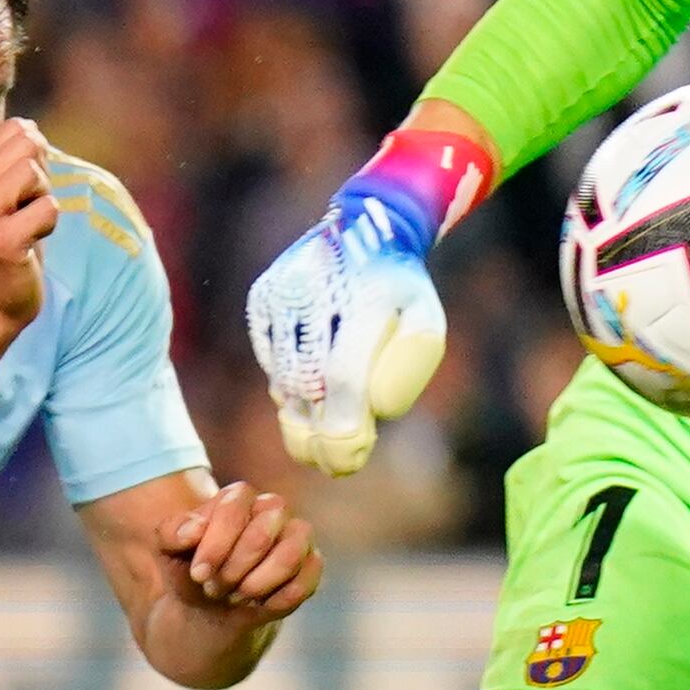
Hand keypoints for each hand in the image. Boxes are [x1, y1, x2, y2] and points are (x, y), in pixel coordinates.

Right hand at [0, 118, 57, 335]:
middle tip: (24, 211)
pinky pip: (48, 208)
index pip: (17, 129)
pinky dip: (48, 225)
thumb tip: (31, 127)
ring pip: (34, 173)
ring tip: (25, 225)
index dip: (33, 158)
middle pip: (28, 146)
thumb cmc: (9, 242)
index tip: (18, 194)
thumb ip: (17, 158)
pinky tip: (28, 244)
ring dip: (43, 200)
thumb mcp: (8, 193)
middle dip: (41, 177)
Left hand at [167, 479, 321, 625]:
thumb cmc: (190, 570)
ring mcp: (296, 537)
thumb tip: (195, 530)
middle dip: (233, 570)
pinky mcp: (310, 566)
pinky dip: (276, 601)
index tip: (198, 573)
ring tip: (235, 596)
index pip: (235, 508)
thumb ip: (172, 533)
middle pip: (261, 536)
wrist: (208, 608)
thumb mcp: (167, 551)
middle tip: (214, 588)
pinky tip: (258, 606)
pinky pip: (305, 582)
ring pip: (289, 557)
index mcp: (237, 498)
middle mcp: (273, 510)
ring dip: (256, 586)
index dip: (216, 545)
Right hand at [246, 188, 448, 476]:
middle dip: (318, 436)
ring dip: (299, 418)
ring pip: (283, 377)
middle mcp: (315, 293)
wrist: (364, 224)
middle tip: (333, 464)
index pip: (344, 376)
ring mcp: (282, 295)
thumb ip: (409, 367)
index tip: (349, 459)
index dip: (343, 426)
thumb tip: (375, 413)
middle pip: (307, 385)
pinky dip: (285, 386)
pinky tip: (307, 399)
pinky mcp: (262, 300)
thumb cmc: (401, 287)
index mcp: (363, 297)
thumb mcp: (427, 319)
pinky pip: (270, 360)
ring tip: (319, 442)